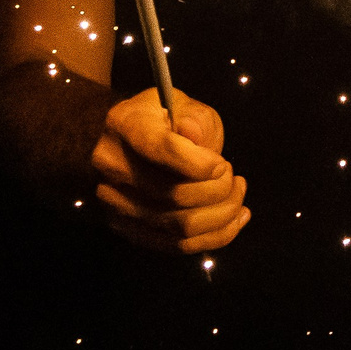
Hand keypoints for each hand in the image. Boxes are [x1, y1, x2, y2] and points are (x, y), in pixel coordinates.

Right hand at [89, 88, 249, 254]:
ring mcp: (115, 203)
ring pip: (180, 226)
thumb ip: (196, 118)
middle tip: (233, 177)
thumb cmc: (161, 120)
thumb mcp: (182, 104)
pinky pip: (177, 245)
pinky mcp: (127, 229)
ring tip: (237, 195)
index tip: (222, 164)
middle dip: (219, 190)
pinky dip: (215, 236)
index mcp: (125, 126)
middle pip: (174, 194)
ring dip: (222, 215)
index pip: (163, 150)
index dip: (202, 163)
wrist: (121, 140)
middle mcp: (113, 166)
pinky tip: (236, 220)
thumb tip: (196, 137)